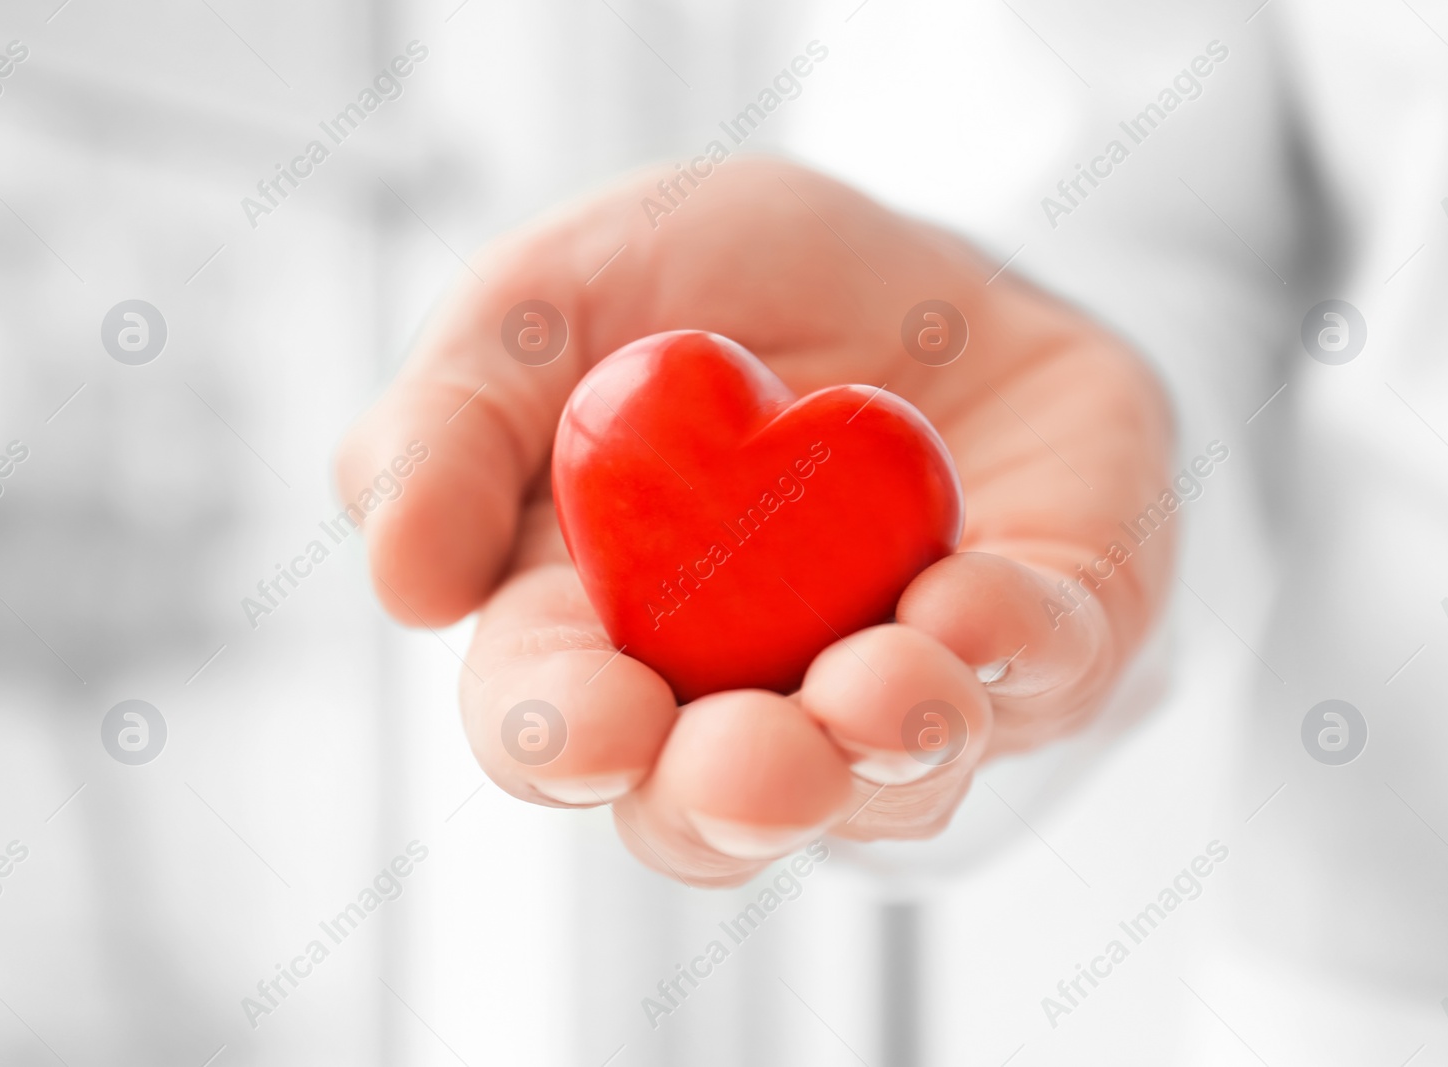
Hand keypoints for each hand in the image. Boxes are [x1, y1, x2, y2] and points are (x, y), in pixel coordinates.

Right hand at [337, 158, 1173, 885]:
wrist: (905, 250)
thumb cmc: (706, 288)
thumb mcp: (550, 299)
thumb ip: (452, 421)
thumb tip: (403, 582)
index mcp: (601, 625)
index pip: (558, 726)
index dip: (565, 744)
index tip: (593, 725)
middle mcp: (746, 688)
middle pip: (720, 806)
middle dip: (732, 801)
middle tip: (750, 769)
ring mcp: (900, 677)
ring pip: (892, 779)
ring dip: (886, 746)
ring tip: (884, 687)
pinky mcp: (1044, 631)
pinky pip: (1042, 672)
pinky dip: (1011, 649)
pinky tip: (976, 606)